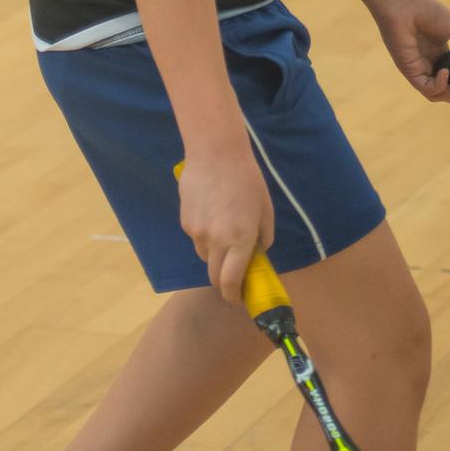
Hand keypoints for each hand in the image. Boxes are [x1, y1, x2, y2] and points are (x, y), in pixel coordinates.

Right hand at [177, 141, 273, 303]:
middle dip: (224, 281)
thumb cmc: (247, 179)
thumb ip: (262, 238)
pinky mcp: (184, 221)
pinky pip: (196, 237)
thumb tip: (256, 254)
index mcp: (240, 239)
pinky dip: (205, 234)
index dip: (234, 296)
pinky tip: (211, 212)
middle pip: (214, 276)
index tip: (238, 298)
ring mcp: (197, 231)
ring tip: (223, 229)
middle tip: (233, 274)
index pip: (232, 281)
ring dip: (215, 254)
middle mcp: (216, 240)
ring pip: (205, 255)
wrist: (215, 152)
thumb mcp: (265, 210)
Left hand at [376, 0, 449, 104]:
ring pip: (436, 94)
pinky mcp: (408, 71)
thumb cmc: (427, 11)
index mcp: (438, 55)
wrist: (404, 5)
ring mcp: (418, 69)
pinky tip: (445, 73)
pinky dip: (438, 86)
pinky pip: (425, 88)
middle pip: (445, 92)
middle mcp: (428, 65)